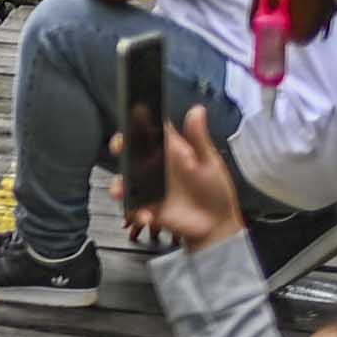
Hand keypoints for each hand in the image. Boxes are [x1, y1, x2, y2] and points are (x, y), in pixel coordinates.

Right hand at [126, 103, 247, 252]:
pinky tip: (147, 216)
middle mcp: (155, 169)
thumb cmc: (215, 191)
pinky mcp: (148, 209)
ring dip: (120, 186)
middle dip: (120, 148)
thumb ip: (199, 139)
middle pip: (130, 153)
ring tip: (123, 191)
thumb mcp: (210, 162)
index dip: (137, 124)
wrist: (216, 225)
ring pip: (125, 182)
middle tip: (121, 149)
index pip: (149, 133)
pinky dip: (136, 213)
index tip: (132, 121)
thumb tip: (197, 110)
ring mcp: (149, 189)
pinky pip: (133, 208)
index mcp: (170, 153)